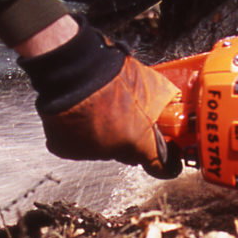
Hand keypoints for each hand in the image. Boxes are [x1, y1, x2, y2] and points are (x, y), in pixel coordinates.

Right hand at [19, 20, 179, 169]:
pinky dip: (79, 132)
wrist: (75, 70)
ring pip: (101, 147)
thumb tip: (173, 104)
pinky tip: (80, 113)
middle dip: (129, 139)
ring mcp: (87, 152)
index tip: (166, 159)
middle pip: (127, 153)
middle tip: (125, 115)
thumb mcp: (151, 85)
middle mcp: (113, 152)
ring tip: (99, 107)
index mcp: (137, 143)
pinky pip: (77, 143)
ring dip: (102, 134)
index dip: (165, 163)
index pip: (159, 167)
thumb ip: (163, 102)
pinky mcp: (64, 148)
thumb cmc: (111, 75)